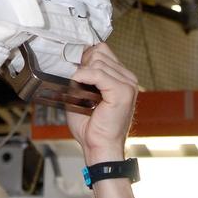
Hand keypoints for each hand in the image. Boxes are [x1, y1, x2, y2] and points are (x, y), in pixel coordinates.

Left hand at [65, 42, 138, 161]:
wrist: (99, 148)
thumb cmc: (91, 126)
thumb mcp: (81, 94)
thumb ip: (80, 76)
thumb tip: (69, 59)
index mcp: (122, 77)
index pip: (102, 50)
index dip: (84, 56)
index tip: (74, 69)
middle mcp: (128, 78)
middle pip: (99, 52)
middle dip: (83, 64)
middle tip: (76, 83)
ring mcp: (127, 84)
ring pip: (98, 61)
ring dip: (83, 73)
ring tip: (81, 92)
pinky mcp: (122, 91)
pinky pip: (98, 73)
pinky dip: (83, 76)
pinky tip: (77, 84)